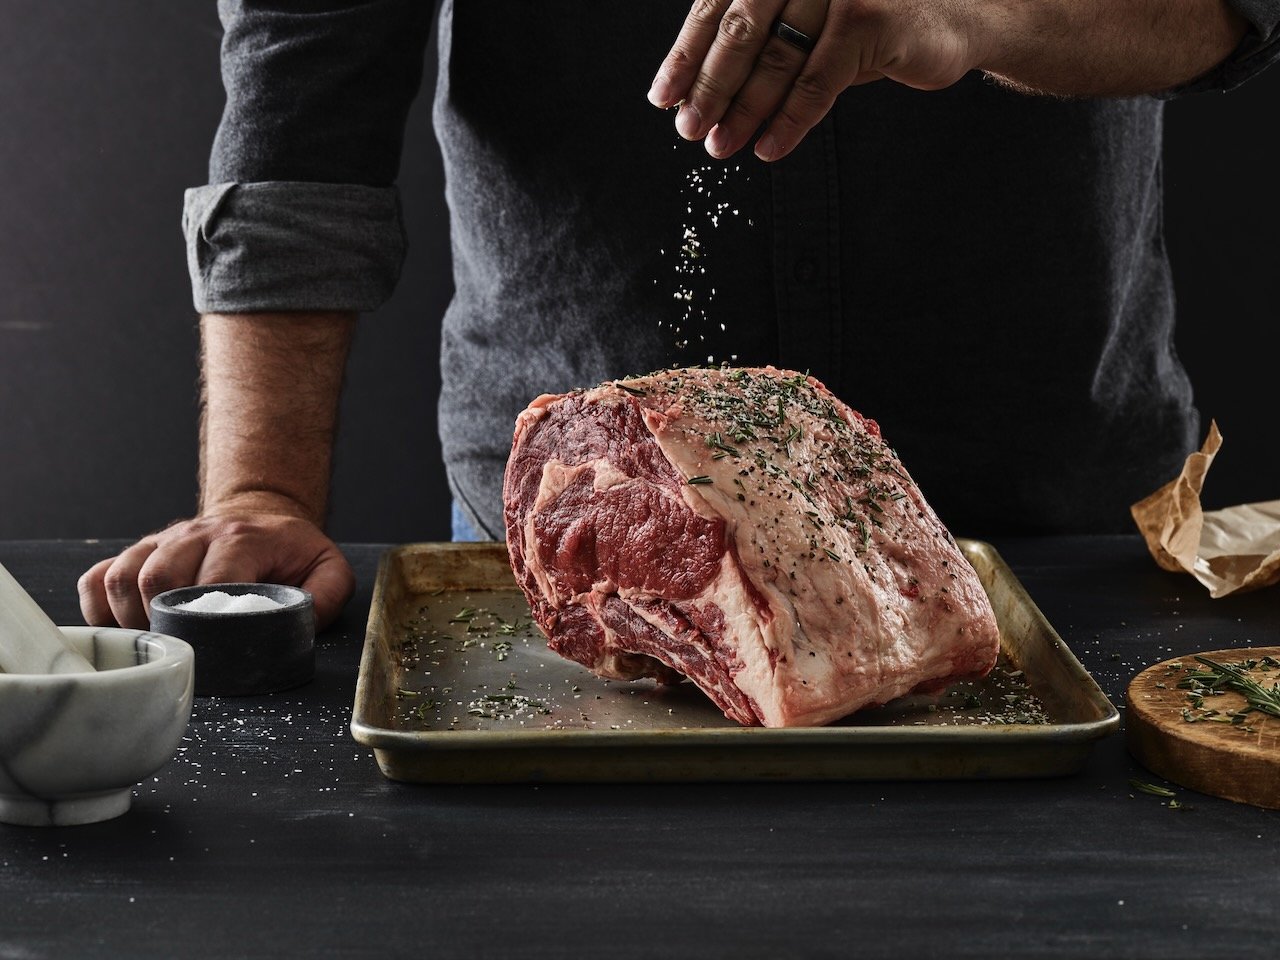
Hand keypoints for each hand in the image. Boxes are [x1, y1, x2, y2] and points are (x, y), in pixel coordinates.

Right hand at [78, 499, 354, 630]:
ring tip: (152, 644)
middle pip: (155, 578)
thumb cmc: (290, 551)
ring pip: (120, 577)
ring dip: (127, 618)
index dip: (207, 619)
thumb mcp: (328, 569)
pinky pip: (96, 579)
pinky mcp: (137, 554)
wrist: (261, 515)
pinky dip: (99, 610)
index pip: (212, 579)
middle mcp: (194, 536)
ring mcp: (160, 543)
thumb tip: (302, 625)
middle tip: (179, 651)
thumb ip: (327, 596)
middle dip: (162, 622)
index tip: (213, 647)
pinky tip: (122, 631)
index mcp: (242, 539)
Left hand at [649, 0, 988, 160]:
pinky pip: (817, 82)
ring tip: (720, 145)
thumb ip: (759, 44)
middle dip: (710, 86)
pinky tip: (767, 148)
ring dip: (743, 110)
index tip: (662, 97)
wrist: (956, 18)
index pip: (718, 4)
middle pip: (741, 29)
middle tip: (688, 128)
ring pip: (776, 58)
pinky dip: (789, 121)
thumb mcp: (806, 24)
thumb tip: (694, 96)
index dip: (687, 54)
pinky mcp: (869, 17)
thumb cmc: (872, 21)